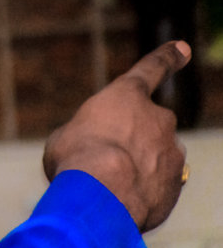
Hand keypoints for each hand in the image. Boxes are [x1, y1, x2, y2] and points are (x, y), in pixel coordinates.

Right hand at [43, 40, 189, 231]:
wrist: (102, 197)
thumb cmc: (75, 159)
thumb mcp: (63, 139)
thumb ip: (83, 136)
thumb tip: (86, 151)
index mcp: (126, 96)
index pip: (151, 69)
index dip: (167, 57)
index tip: (183, 47)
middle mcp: (157, 118)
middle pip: (147, 125)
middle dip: (132, 139)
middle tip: (104, 159)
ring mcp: (172, 150)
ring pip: (155, 155)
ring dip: (138, 166)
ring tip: (108, 185)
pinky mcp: (177, 182)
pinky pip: (159, 182)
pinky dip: (145, 188)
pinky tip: (122, 199)